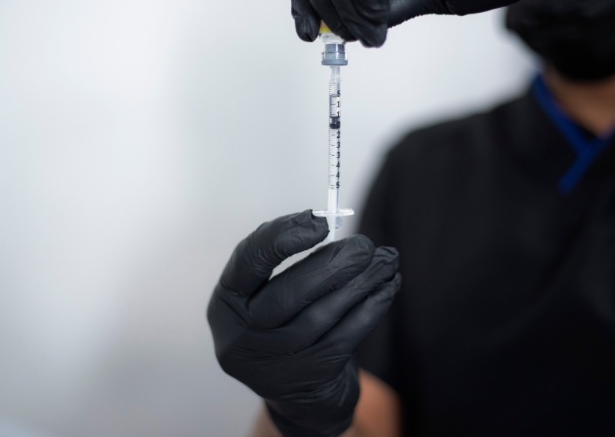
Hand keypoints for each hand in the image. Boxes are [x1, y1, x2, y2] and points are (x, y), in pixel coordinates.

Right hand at [207, 211, 400, 436]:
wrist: (299, 394)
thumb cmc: (285, 325)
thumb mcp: (268, 293)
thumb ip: (288, 258)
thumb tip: (326, 220)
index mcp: (226, 303)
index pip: (248, 260)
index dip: (282, 236)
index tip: (320, 222)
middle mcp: (241, 336)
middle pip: (289, 293)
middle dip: (333, 264)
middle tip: (365, 245)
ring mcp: (274, 363)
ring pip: (322, 315)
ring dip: (360, 282)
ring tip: (386, 260)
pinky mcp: (308, 378)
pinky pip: (346, 336)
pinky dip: (371, 308)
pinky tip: (387, 287)